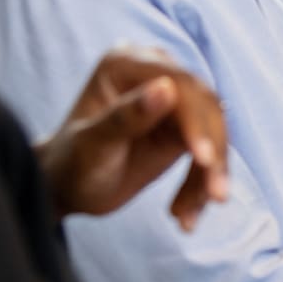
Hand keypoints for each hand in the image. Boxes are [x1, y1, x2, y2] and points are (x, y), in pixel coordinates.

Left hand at [33, 46, 228, 228]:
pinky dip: (201, 185)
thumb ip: (127, 116)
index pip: (180, 85)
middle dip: (213, 154)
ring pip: (213, 134)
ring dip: (210, 176)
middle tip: (214, 195)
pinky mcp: (184, 128)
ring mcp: (173, 101)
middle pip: (205, 109)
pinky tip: (184, 215)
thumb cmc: (70, 163)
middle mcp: (155, 73)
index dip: (198, 121)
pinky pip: (209, 155)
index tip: (204, 159)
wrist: (68, 187)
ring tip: (188, 217)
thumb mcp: (94, 144)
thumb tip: (167, 87)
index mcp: (126, 64)